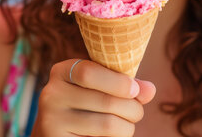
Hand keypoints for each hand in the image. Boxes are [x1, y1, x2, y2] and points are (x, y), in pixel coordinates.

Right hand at [31, 59, 155, 136]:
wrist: (57, 132)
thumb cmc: (86, 105)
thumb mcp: (100, 88)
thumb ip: (124, 86)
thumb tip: (150, 89)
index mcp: (61, 72)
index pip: (88, 72)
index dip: (118, 82)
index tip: (135, 91)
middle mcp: (51, 94)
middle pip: (105, 100)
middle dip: (132, 109)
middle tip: (136, 113)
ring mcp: (52, 120)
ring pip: (108, 124)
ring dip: (127, 127)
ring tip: (125, 126)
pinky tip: (109, 136)